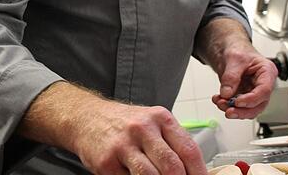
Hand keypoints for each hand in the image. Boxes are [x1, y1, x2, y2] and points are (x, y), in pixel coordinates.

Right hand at [73, 100, 207, 174]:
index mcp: (160, 118)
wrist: (87, 118)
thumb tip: (195, 171)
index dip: (200, 173)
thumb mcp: (152, 123)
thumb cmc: (125, 124)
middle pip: (172, 167)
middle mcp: (142, 129)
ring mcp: (123, 146)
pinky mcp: (106, 163)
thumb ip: (172, 143)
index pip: (189, 150)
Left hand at [210, 41, 276, 118]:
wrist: (229, 49)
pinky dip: (228, 106)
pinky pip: (238, 107)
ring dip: (234, 110)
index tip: (238, 102)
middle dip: (242, 110)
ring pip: (249, 109)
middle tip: (228, 111)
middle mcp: (263, 84)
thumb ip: (231, 76)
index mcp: (267, 71)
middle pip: (259, 104)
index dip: (251, 99)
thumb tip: (226, 93)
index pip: (264, 90)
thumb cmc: (238, 49)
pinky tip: (219, 100)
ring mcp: (254, 92)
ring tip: (220, 103)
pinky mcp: (244, 96)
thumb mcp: (234, 59)